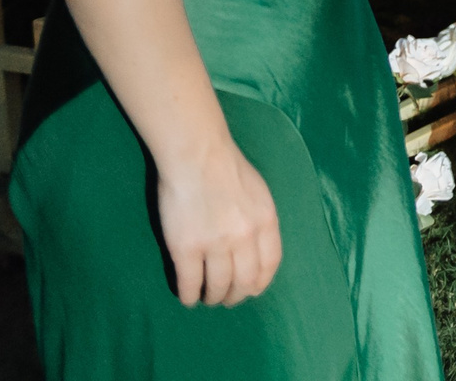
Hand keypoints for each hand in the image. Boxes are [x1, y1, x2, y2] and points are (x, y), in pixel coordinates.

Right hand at [157, 140, 281, 307]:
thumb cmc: (228, 169)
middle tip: (225, 299)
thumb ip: (259, 222)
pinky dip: (189, 295)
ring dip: (212, 297)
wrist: (197, 155)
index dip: (258, 284)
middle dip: (235, 296)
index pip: (269, 267)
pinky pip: (189, 282)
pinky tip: (187, 297)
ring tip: (206, 299)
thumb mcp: (259, 194)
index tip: (249, 290)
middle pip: (244, 282)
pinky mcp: (186, 248)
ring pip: (217, 286)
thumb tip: (255, 250)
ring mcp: (215, 244)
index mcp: (266, 222)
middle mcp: (245, 237)